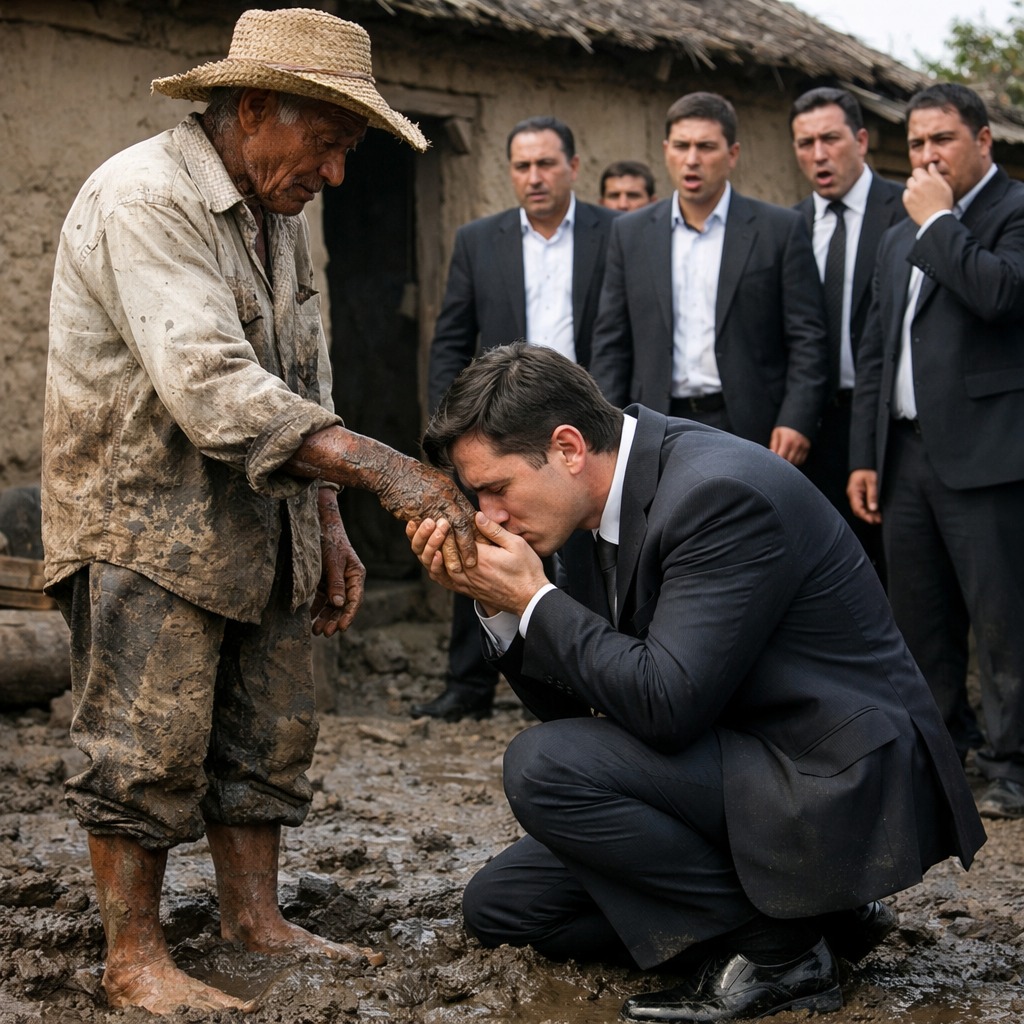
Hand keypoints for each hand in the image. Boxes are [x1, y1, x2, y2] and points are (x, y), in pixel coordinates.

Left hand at [311, 489, 364, 635]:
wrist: (319, 524)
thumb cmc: (330, 540)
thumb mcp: (333, 560)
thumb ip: (335, 582)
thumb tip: (339, 604)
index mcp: (356, 575)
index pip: (355, 600)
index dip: (349, 615)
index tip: (341, 629)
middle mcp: (347, 580)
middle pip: (343, 605)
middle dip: (335, 620)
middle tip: (325, 633)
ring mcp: (335, 581)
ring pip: (332, 604)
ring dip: (325, 617)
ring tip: (316, 630)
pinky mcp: (323, 581)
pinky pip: (321, 598)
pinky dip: (316, 608)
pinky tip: (310, 618)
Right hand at [376, 457, 480, 573]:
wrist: (391, 470)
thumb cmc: (412, 476)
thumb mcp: (436, 482)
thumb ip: (448, 496)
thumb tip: (458, 509)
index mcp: (451, 491)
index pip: (469, 515)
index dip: (477, 533)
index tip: (484, 547)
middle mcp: (445, 497)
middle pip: (463, 524)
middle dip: (469, 545)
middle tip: (474, 563)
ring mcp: (432, 504)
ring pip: (448, 532)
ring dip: (452, 552)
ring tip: (457, 568)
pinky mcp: (417, 511)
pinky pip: (429, 534)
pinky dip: (434, 546)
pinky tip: (436, 558)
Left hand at [406, 512, 547, 616]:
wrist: (529, 599)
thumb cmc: (526, 571)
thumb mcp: (516, 544)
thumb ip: (494, 530)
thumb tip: (476, 515)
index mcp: (479, 558)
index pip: (453, 539)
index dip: (442, 525)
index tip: (438, 513)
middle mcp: (467, 572)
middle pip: (439, 552)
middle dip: (430, 535)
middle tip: (428, 520)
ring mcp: (464, 583)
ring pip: (436, 567)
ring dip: (428, 550)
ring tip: (426, 534)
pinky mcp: (465, 590)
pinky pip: (442, 580)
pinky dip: (434, 567)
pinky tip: (433, 556)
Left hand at [769, 426, 810, 465]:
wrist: (798, 421)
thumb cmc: (784, 429)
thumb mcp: (776, 434)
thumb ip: (774, 445)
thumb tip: (772, 454)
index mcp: (787, 440)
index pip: (782, 456)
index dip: (777, 461)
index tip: (774, 460)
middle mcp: (796, 444)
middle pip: (789, 461)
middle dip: (783, 462)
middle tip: (779, 460)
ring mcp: (803, 446)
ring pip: (796, 462)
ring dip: (790, 463)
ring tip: (785, 458)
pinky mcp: (807, 448)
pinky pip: (802, 460)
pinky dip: (796, 461)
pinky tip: (792, 457)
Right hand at [847, 469, 880, 524]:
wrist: (863, 466)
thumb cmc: (866, 472)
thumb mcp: (871, 482)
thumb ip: (872, 495)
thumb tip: (873, 508)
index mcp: (853, 493)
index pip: (857, 508)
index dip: (864, 516)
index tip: (872, 520)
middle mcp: (853, 496)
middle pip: (858, 511)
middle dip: (867, 517)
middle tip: (878, 521)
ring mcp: (856, 497)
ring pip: (861, 509)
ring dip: (869, 515)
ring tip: (879, 519)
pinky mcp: (860, 496)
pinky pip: (864, 506)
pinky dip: (870, 511)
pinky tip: (877, 514)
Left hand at [903, 164, 953, 225]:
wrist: (936, 219)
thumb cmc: (943, 202)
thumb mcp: (944, 186)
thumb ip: (936, 175)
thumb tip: (930, 165)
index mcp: (926, 180)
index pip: (917, 171)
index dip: (921, 174)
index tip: (925, 180)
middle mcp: (916, 186)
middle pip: (911, 178)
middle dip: (916, 181)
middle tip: (924, 189)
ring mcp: (910, 194)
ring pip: (908, 187)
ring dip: (913, 189)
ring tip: (922, 196)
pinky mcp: (906, 202)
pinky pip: (905, 195)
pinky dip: (910, 196)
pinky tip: (918, 201)